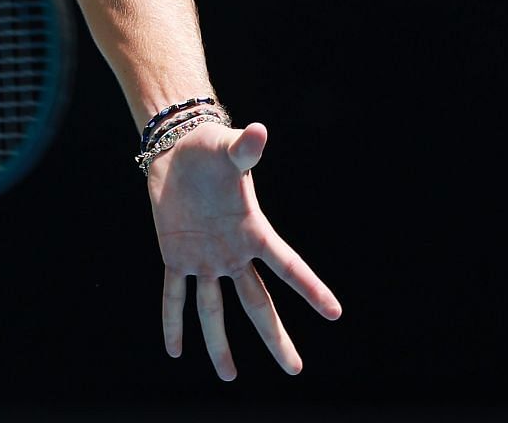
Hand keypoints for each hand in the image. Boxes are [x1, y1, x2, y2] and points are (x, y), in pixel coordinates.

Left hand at [148, 121, 341, 378]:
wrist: (177, 150)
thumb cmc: (209, 148)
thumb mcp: (227, 149)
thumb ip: (244, 149)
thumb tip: (259, 131)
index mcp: (252, 231)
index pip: (287, 265)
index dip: (310, 288)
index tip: (334, 312)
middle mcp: (233, 252)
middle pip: (257, 304)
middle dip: (275, 337)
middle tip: (295, 370)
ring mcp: (205, 258)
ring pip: (215, 310)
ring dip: (219, 343)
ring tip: (229, 376)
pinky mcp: (176, 257)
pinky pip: (175, 295)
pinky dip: (173, 321)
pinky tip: (175, 350)